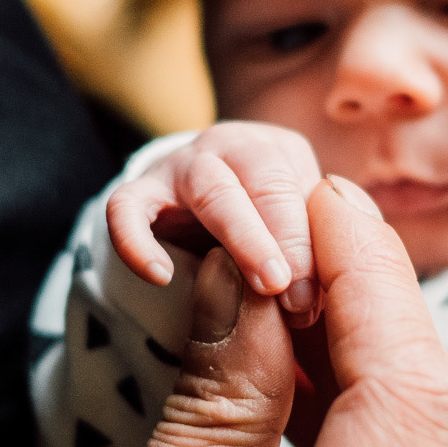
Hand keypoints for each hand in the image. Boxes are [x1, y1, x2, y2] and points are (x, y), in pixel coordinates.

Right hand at [0, 176, 447, 446]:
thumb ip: (212, 422)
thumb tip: (252, 283)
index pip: (400, 411)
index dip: (371, 286)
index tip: (329, 205)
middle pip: (444, 441)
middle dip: (387, 319)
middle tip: (314, 238)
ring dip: (391, 383)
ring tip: (309, 303)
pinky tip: (328, 403)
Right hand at [107, 121, 322, 323]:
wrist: (191, 216)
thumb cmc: (259, 232)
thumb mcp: (292, 235)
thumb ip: (310, 256)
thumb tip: (318, 299)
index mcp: (282, 153)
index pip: (310, 191)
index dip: (319, 243)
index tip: (320, 296)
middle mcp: (234, 148)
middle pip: (269, 181)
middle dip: (289, 240)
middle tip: (301, 297)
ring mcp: (182, 166)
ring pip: (213, 189)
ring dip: (244, 238)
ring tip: (265, 287)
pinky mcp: (136, 193)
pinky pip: (127, 208)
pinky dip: (139, 239)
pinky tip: (160, 277)